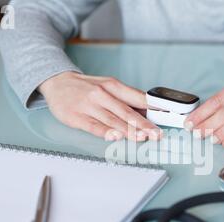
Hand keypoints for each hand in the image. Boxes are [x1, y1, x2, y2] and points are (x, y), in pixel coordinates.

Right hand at [38, 72, 160, 140]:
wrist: (56, 82)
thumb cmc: (85, 87)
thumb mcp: (107, 86)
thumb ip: (126, 98)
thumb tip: (149, 110)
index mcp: (113, 85)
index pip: (137, 97)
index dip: (153, 108)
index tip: (166, 116)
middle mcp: (102, 94)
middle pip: (126, 111)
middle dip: (143, 124)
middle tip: (156, 133)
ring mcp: (89, 105)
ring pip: (112, 120)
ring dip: (128, 130)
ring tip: (141, 138)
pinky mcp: (77, 116)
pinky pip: (93, 126)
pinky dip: (105, 132)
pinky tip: (115, 136)